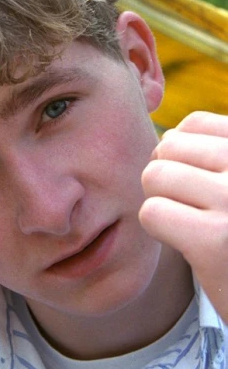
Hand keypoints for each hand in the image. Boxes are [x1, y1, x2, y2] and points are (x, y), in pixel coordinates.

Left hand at [140, 112, 227, 323]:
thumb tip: (168, 134)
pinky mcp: (214, 241)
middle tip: (190, 208)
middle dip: (167, 176)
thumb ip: (216, 154)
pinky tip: (186, 244)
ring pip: (155, 175)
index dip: (181, 151)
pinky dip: (159, 229)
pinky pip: (152, 212)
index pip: (195, 124)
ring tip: (189, 224)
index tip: (197, 183)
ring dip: (161, 201)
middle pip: (170, 146)